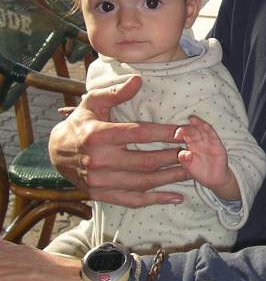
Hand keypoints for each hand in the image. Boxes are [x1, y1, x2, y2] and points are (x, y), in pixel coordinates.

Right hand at [49, 75, 188, 207]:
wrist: (56, 152)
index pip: (139, 134)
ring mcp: (100, 181)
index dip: (164, 133)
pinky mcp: (101, 195)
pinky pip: (133, 200)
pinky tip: (176, 196)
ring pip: (143, 183)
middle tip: (194, 152)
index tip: (185, 132)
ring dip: (170, 179)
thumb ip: (116, 92)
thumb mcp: (93, 102)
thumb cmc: (80, 123)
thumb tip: (138, 80)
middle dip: (173, 157)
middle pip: (145, 161)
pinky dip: (156, 200)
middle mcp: (99, 160)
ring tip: (191, 172)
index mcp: (99, 135)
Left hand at [175, 115, 239, 200]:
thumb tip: (182, 153)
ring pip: (203, 130)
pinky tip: (205, 126)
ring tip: (193, 119)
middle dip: (187, 128)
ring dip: (198, 124)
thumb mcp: (189, 168)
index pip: (184, 135)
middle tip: (181, 128)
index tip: (175, 135)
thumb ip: (185, 161)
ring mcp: (208, 141)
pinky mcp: (217, 145)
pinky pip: (213, 135)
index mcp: (190, 145)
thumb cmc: (200, 172)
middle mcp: (198, 141)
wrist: (214, 179)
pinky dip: (209, 130)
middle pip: (193, 131)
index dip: (180, 133)